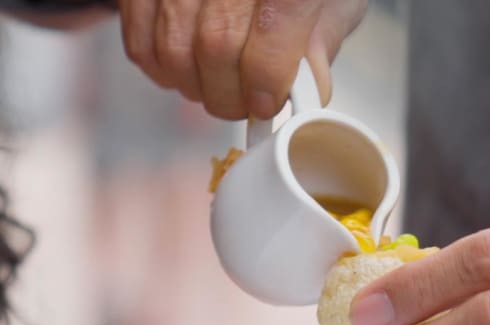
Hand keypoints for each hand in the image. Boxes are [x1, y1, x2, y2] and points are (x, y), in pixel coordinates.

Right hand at [116, 0, 366, 118]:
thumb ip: (321, 39)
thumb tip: (309, 89)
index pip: (271, 28)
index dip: (267, 80)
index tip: (267, 103)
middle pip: (216, 44)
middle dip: (231, 95)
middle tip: (246, 102)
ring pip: (173, 49)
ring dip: (197, 87)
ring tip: (220, 84)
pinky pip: (140, 43)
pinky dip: (163, 71)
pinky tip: (189, 67)